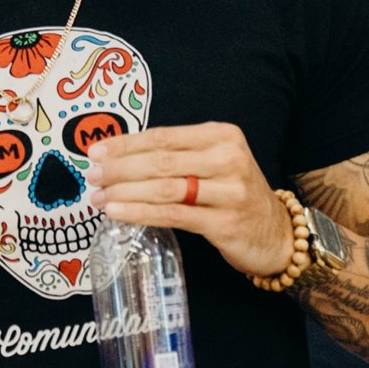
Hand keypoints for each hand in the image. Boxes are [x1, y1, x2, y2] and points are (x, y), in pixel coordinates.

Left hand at [82, 122, 291, 277]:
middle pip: (161, 161)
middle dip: (119, 169)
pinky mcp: (225, 222)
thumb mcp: (212, 162)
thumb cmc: (232, 193)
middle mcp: (229, 158)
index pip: (162, 136)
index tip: (95, 151)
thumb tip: (116, 156)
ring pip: (164, 188)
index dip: (125, 144)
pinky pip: (173, 215)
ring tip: (99, 197)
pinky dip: (140, 213)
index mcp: (222, 135)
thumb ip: (175, 155)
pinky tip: (118, 212)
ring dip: (124, 192)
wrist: (276, 232)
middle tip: (92, 176)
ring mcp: (230, 191)